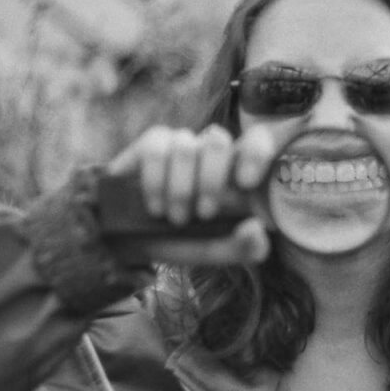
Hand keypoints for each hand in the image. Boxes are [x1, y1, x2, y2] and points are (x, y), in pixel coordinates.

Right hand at [105, 124, 274, 264]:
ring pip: (186, 146)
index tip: (246, 183)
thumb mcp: (216, 251)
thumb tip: (257, 228)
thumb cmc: (182, 240)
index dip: (256, 152)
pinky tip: (154, 205)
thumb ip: (244, 248)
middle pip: (218, 139)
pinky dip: (154, 181)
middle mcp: (209, 151)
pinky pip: (155, 149)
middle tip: (203, 214)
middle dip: (211, 181)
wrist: (132, 242)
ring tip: (174, 218)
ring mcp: (180, 143)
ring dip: (180, 188)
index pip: (258, 139)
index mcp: (235, 170)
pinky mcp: (150, 144)